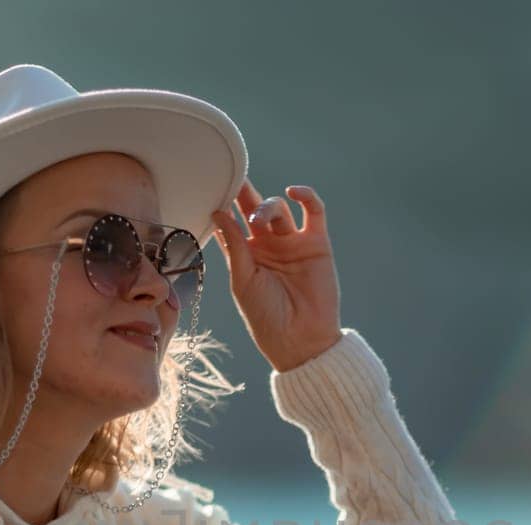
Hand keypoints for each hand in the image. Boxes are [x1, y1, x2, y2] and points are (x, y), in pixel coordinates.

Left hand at [210, 178, 344, 371]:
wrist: (300, 338)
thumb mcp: (243, 279)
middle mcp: (269, 246)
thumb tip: (219, 212)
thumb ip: (234, 245)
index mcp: (247, 255)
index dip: (225, 205)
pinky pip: (314, 211)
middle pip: (255, 209)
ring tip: (260, 221)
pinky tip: (293, 192)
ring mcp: (293, 242)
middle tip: (235, 179)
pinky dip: (306, 196)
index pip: (233, 222)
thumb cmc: (266, 316)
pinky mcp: (317, 243)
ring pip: (278, 208)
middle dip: (244, 193)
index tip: (214, 188)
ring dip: (267, 207)